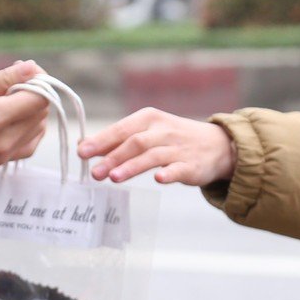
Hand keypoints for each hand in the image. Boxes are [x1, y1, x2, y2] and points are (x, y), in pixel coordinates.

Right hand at [0, 61, 50, 175]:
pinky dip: (28, 129)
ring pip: (38, 129)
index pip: (40, 98)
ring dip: (31, 111)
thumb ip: (1, 78)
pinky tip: (12, 118)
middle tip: (11, 81)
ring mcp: (2, 155)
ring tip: (8, 99)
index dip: (39, 80)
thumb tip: (32, 68)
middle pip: (41, 113)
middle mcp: (4, 140)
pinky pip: (28, 146)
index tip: (23, 70)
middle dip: (34, 93)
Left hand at [77, 107, 237, 185]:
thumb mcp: (146, 132)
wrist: (217, 145)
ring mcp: (178, 148)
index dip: (101, 141)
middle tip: (94, 172)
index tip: (82, 152)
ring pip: (152, 156)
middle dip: (112, 157)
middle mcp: (162, 131)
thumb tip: (84, 146)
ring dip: (132, 166)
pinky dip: (168, 174)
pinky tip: (158, 180)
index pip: (122, 129)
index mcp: (149, 119)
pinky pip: (179, 169)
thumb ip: (118, 141)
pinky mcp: (192, 166)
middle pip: (134, 142)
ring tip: (113, 177)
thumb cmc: (172, 139)